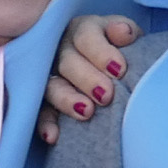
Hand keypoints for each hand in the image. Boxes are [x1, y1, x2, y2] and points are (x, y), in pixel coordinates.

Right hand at [36, 15, 138, 143]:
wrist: (117, 69)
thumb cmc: (123, 50)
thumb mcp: (126, 36)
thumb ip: (125, 32)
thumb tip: (123, 33)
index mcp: (84, 30)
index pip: (86, 37)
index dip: (101, 52)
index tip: (119, 70)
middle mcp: (62, 49)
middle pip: (67, 61)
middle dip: (87, 78)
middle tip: (106, 95)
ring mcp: (50, 74)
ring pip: (52, 85)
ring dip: (67, 99)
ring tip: (86, 112)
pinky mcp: (44, 99)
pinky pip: (41, 110)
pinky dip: (46, 124)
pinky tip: (52, 136)